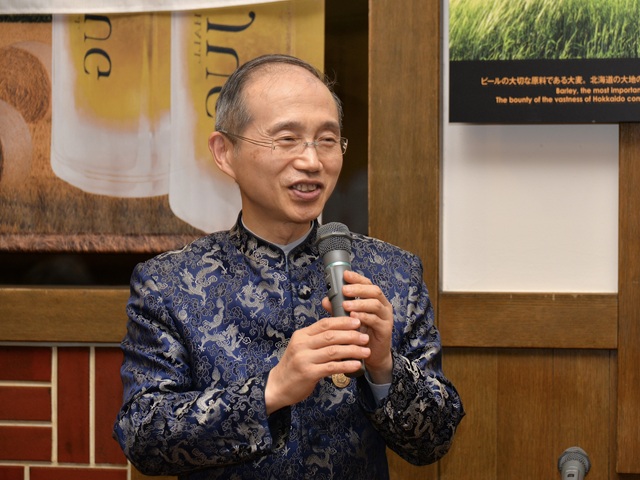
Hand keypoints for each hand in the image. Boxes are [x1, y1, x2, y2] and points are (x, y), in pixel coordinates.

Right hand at [265, 316, 369, 414]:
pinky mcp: (308, 373)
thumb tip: (341, 331)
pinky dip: (346, 365)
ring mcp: (304, 359)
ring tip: (366, 351)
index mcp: (301, 335)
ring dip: (352, 350)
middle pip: (330, 336)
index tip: (357, 322)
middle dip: (351, 335)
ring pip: (333, 351)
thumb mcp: (302, 347)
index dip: (342, 322)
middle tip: (365, 337)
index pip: (324, 324)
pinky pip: (331, 367)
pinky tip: (356, 365)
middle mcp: (302, 344)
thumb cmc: (294, 366)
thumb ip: (317, 338)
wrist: (278, 386)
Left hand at [322, 270, 393, 384]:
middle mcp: (383, 306)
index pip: (367, 284)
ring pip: (375, 304)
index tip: (345, 274)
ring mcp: (386, 317)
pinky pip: (376, 320)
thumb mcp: (348, 319)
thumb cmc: (360, 334)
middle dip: (358, 289)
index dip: (357, 278)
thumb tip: (325, 299)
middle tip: (345, 290)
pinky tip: (354, 317)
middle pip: (374, 291)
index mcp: (375, 300)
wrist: (372, 355)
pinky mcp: (386, 329)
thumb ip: (338, 309)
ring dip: (360, 303)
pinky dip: (364, 317)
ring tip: (346, 304)